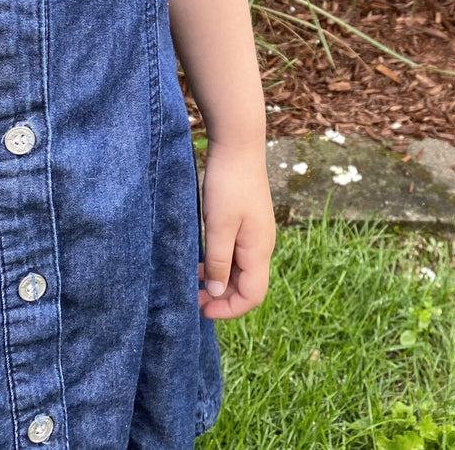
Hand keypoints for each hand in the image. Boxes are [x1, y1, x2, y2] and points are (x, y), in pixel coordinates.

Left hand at [197, 139, 275, 318]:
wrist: (239, 146)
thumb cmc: (229, 184)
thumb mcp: (219, 226)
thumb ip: (219, 261)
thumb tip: (218, 292)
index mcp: (259, 250)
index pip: (253, 295)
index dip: (229, 309)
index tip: (202, 308)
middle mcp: (262, 246)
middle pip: (247, 285)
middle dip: (222, 297)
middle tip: (192, 296)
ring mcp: (256, 235)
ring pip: (241, 271)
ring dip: (220, 281)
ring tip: (194, 281)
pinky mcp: (247, 224)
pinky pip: (237, 255)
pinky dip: (221, 264)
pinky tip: (202, 260)